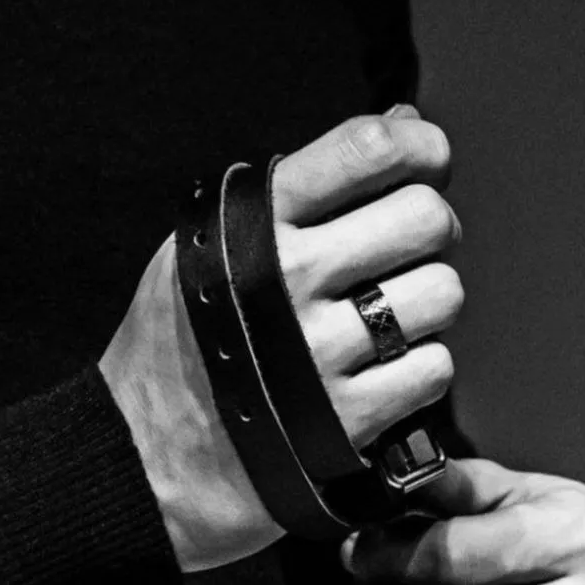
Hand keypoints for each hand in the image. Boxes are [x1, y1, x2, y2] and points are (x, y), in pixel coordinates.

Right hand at [99, 106, 463, 571]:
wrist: (142, 461)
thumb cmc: (185, 342)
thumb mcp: (213, 244)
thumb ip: (306, 184)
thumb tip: (405, 123)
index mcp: (256, 223)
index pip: (370, 148)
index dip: (423, 148)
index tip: (429, 165)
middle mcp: (288, 279)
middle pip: (427, 219)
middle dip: (430, 233)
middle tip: (403, 256)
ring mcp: (319, 353)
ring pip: (443, 294)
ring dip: (426, 309)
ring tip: (384, 324)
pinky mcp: (346, 422)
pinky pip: (434, 369)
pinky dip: (417, 373)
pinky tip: (377, 377)